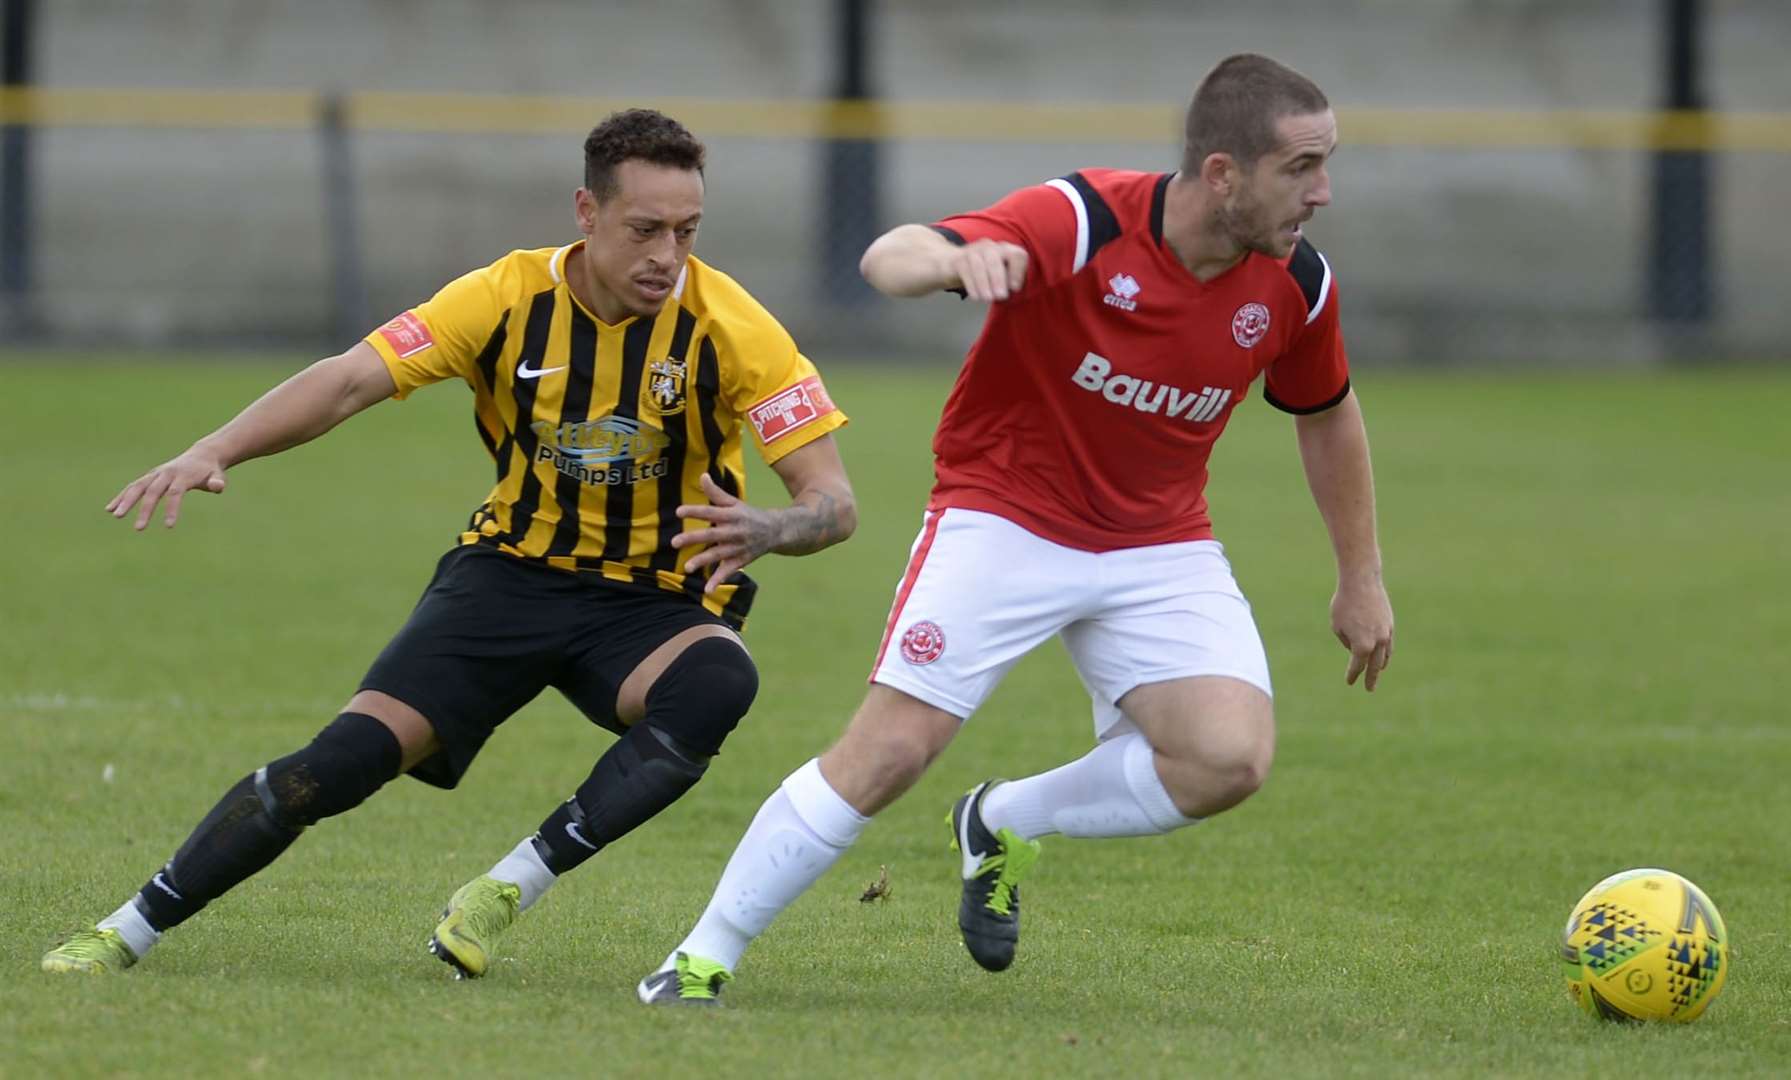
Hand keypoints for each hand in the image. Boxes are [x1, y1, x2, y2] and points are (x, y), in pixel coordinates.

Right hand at [106, 445, 227, 530]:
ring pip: (137, 487)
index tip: (169, 526)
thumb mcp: (218, 476)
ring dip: (126, 501)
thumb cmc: (210, 471)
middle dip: (145, 510)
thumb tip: (217, 487)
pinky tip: (110, 509)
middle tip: (139, 529)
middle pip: (153, 491)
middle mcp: (166, 473)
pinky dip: (121, 497)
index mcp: (183, 475)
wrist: (201, 455)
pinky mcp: (149, 477)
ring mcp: (155, 474)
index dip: (172, 509)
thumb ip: (217, 482)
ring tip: (115, 515)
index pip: (175, 493)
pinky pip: (133, 487)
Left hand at [673, 473, 780, 594]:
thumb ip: (716, 493)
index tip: (678, 512)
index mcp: (731, 515)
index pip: (710, 512)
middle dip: (693, 538)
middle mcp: (734, 531)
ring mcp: (737, 548)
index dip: (695, 512)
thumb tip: (702, 476)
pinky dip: (718, 581)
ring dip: (703, 561)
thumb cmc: (748, 515)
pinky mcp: (740, 560)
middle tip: (674, 541)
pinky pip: (728, 571)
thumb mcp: (734, 502)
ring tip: (687, 567)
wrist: (776, 531)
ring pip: (718, 555)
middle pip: (712, 535)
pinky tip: (707, 590)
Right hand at [947, 239, 1028, 301]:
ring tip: (987, 298)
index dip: (1018, 271)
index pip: (1017, 255)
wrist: (956, 266)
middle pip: (995, 259)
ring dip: (984, 283)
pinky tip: (976, 297)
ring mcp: (973, 251)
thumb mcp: (1002, 278)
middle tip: (1001, 296)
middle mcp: (991, 247)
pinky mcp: (959, 259)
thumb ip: (1010, 283)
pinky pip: (966, 271)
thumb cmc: (986, 275)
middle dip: (998, 278)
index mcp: (1006, 250)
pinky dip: (972, 285)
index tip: (1015, 288)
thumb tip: (1012, 290)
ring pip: (978, 265)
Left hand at [1331, 581, 1393, 691]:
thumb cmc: (1344, 604)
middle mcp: (1377, 642)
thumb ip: (1346, 641)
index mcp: (1362, 646)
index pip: (1357, 666)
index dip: (1353, 675)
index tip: (1350, 682)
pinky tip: (1384, 655)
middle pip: (1374, 666)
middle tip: (1369, 689)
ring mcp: (1386, 633)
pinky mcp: (1390, 624)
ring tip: (1377, 672)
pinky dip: (1386, 651)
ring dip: (1380, 665)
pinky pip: (1388, 643)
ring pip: (1385, 655)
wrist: (1362, 582)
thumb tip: (1356, 649)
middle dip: (1371, 678)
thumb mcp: (1337, 626)